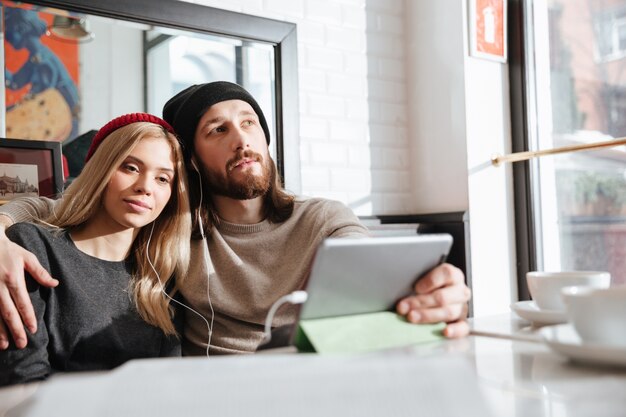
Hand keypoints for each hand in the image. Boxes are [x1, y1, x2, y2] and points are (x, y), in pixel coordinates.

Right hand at [0, 234, 57, 348]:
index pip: (22, 303)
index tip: (33, 329)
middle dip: (15, 330)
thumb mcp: (27, 257)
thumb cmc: (9, 250)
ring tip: (5, 345)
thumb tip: (55, 284)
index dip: (28, 317)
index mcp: (13, 279)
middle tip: (23, 344)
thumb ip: (40, 272)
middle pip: (8, 313)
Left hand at [396, 263, 470, 337]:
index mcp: (453, 275)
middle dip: (421, 302)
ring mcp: (461, 307)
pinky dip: (455, 331)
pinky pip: (463, 328)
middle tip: (404, 307)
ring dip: (427, 316)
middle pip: (443, 297)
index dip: (431, 281)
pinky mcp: (461, 322)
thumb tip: (400, 288)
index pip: (446, 274)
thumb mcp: (422, 279)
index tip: (416, 287)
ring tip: (411, 317)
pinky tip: (445, 332)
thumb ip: (415, 281)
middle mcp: (460, 290)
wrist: (437, 295)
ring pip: (448, 312)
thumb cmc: (426, 286)